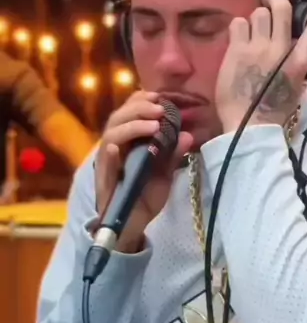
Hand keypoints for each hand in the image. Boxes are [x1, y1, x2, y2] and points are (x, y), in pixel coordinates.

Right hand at [94, 90, 192, 251]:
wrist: (133, 226)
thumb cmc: (145, 197)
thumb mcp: (165, 174)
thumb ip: (173, 155)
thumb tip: (187, 136)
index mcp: (129, 142)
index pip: (129, 112)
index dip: (140, 101)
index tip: (159, 97)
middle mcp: (116, 148)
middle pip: (119, 118)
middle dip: (139, 109)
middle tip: (160, 109)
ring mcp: (108, 163)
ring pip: (111, 135)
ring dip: (131, 126)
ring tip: (153, 125)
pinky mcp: (104, 180)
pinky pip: (103, 163)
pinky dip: (110, 153)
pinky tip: (117, 148)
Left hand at [215, 0, 306, 133]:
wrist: (248, 124)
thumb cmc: (273, 113)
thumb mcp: (295, 90)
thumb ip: (297, 68)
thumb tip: (297, 53)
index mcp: (298, 62)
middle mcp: (279, 49)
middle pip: (280, 8)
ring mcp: (256, 47)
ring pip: (257, 13)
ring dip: (256, 19)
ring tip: (253, 29)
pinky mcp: (236, 50)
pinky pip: (238, 24)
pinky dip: (239, 28)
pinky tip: (239, 39)